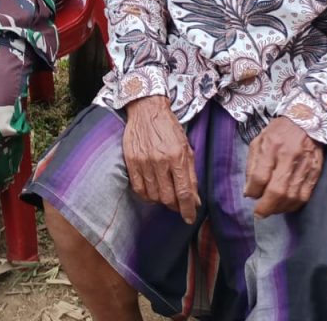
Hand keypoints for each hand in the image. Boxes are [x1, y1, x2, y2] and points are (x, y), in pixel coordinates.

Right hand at [123, 96, 199, 223]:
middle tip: (178, 204)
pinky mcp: (131, 160)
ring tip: (165, 194)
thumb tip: (195, 200)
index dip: (188, 209)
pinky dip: (146, 195)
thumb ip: (191, 175)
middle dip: (175, 206)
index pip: (184, 192)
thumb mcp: (186, 148)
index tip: (189, 218)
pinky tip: (151, 192)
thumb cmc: (169, 128)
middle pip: (168, 197)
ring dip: (161, 200)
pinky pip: (138, 188)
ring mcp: (143, 161)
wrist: (147, 109)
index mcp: (177, 156)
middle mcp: (160, 160)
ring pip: (153, 195)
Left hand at [244, 116, 323, 217]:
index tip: (250, 197)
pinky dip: (294, 205)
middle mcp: (288, 157)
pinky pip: (305, 196)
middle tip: (260, 214)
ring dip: (280, 208)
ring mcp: (304, 166)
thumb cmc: (278, 131)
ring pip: (292, 196)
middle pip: (277, 190)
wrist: (306, 121)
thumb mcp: (259, 141)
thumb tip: (249, 191)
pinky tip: (286, 206)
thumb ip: (252, 165)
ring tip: (272, 210)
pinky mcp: (315, 172)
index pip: (260, 176)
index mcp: (271, 146)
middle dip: (267, 206)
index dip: (254, 191)